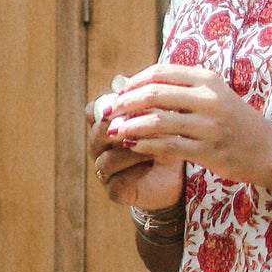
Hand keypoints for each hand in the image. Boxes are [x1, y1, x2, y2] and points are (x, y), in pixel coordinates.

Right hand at [88, 87, 184, 208]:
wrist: (178, 172)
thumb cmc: (167, 137)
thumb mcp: (161, 115)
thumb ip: (145, 99)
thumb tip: (127, 80)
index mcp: (106, 123)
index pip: (93, 110)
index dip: (111, 106)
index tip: (134, 102)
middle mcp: (100, 146)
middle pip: (97, 133)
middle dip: (123, 127)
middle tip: (147, 125)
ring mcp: (105, 170)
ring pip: (106, 160)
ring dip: (133, 152)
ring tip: (157, 148)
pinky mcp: (115, 190)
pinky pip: (117, 182)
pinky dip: (136, 172)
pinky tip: (152, 165)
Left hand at [103, 62, 271, 196]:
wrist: (269, 150)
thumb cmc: (236, 122)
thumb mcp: (215, 96)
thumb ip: (183, 90)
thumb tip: (140, 86)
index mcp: (208, 79)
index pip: (161, 72)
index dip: (134, 81)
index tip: (118, 91)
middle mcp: (209, 98)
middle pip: (155, 94)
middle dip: (125, 102)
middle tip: (107, 110)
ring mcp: (209, 125)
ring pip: (158, 121)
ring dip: (130, 125)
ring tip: (113, 131)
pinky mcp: (208, 150)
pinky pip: (168, 146)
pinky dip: (145, 145)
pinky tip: (132, 146)